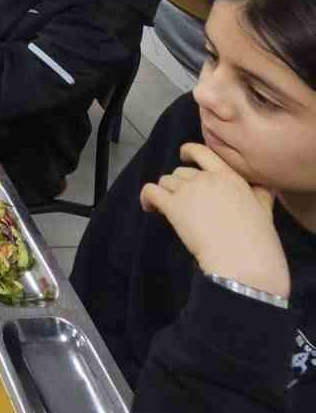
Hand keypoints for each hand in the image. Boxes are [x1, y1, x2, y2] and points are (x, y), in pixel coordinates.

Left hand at [140, 142, 290, 297]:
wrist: (244, 260)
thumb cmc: (258, 240)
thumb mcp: (265, 209)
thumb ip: (261, 194)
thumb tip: (263, 187)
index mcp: (229, 176)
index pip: (202, 152)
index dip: (189, 151)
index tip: (183, 156)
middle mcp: (206, 178)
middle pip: (181, 172)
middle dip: (179, 184)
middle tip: (184, 202)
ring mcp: (188, 191)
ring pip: (165, 181)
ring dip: (165, 193)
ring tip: (168, 208)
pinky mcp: (174, 206)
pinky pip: (151, 192)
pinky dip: (147, 198)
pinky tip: (150, 208)